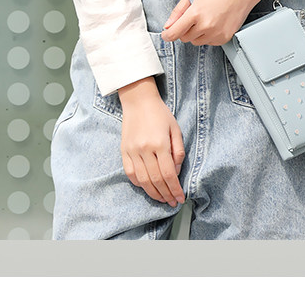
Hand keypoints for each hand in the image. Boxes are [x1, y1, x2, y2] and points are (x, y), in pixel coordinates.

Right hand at [118, 78, 185, 206]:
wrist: (138, 100)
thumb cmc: (160, 113)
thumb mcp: (175, 129)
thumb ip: (178, 151)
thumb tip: (176, 172)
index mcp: (160, 143)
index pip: (168, 174)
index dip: (175, 189)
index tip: (180, 198)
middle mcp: (145, 149)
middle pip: (156, 180)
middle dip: (166, 194)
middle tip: (172, 202)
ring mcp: (132, 151)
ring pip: (143, 180)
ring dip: (153, 193)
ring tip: (162, 199)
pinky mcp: (124, 151)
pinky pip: (130, 173)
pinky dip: (139, 184)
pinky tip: (147, 187)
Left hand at [161, 0, 250, 45]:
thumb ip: (178, 10)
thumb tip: (168, 25)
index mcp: (195, 13)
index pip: (175, 33)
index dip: (167, 35)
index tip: (166, 34)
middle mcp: (205, 26)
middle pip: (184, 38)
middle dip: (184, 30)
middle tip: (192, 19)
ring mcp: (215, 34)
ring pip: (196, 42)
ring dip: (196, 34)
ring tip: (205, 20)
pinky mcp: (224, 38)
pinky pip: (209, 43)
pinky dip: (208, 36)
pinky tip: (214, 24)